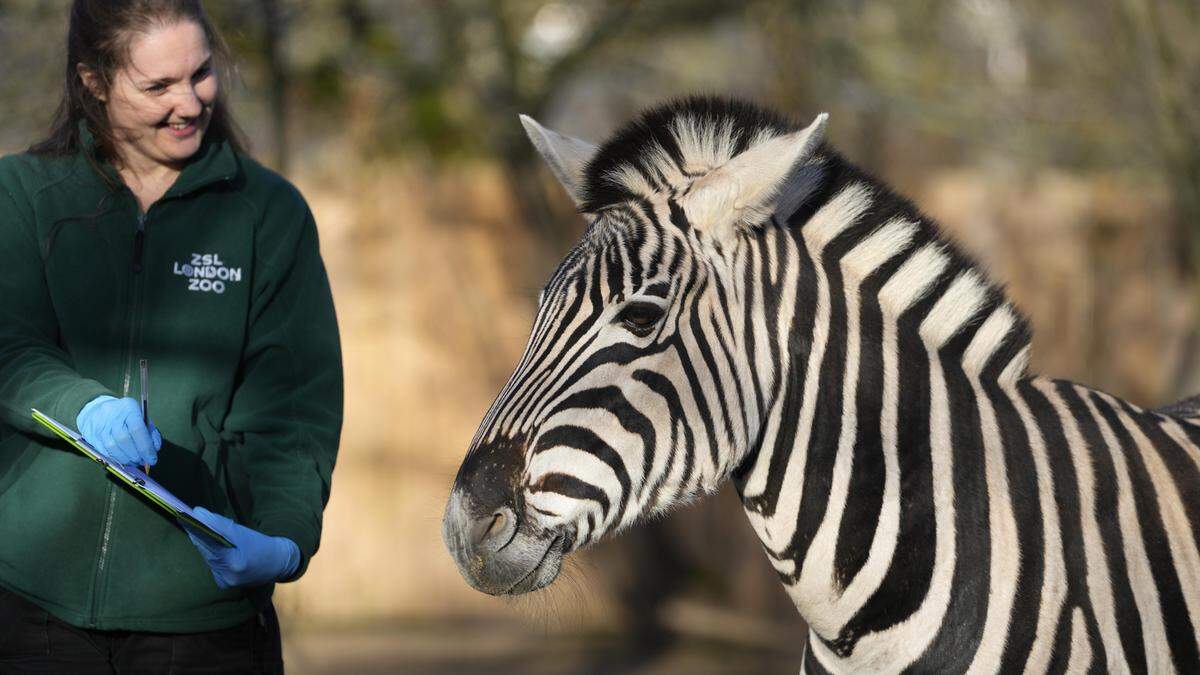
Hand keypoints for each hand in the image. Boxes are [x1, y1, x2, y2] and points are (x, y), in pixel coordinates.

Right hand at [76, 395, 160, 468]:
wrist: (99, 410)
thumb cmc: (126, 417)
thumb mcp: (141, 418)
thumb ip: (151, 433)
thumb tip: (154, 449)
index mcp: (129, 407)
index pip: (137, 429)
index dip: (146, 447)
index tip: (152, 459)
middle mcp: (112, 415)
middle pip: (124, 440)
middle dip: (136, 455)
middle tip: (143, 461)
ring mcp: (100, 425)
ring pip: (113, 448)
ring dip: (126, 459)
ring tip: (134, 462)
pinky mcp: (91, 435)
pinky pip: (104, 452)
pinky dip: (116, 459)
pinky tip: (123, 460)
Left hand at [186, 507, 300, 588]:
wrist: (278, 563)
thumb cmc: (261, 545)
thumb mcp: (243, 532)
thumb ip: (219, 524)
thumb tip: (198, 513)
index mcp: (235, 562)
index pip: (209, 544)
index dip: (196, 530)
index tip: (185, 518)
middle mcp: (228, 576)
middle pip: (207, 552)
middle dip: (198, 537)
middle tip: (188, 521)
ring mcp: (226, 583)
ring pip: (208, 560)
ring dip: (204, 546)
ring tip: (198, 531)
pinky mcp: (225, 585)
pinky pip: (213, 567)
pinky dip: (212, 556)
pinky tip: (213, 548)